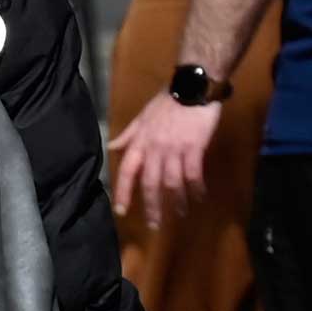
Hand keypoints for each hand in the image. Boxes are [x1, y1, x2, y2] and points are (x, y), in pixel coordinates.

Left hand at [109, 95, 221, 226]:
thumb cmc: (168, 100)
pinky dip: (196, 188)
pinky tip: (199, 197)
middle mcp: (154, 149)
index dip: (122, 192)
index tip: (121, 211)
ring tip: (180, 214)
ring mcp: (175, 149)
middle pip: (150, 184)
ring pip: (172, 183)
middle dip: (151, 207)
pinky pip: (193, 174)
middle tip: (155, 225)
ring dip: (177, 201)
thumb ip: (128, 135)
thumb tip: (112, 147)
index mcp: (140, 142)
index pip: (126, 171)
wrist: (193, 85)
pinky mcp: (194, 148)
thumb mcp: (142, 116)